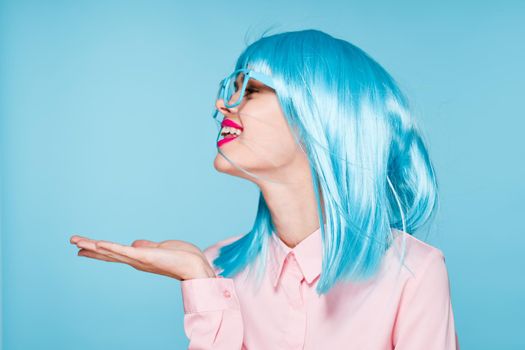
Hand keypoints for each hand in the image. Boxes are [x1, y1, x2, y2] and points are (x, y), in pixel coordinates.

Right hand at [69, 234, 216, 280]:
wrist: (195, 266)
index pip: (114, 252)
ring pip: (112, 251)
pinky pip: (125, 251)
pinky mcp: (145, 257)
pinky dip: (111, 247)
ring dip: (94, 246)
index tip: (82, 247)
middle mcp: (135, 261)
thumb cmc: (181, 258)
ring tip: (77, 241)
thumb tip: (135, 243)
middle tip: (71, 241)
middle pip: (108, 253)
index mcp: (138, 258)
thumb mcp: (161, 249)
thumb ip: (147, 246)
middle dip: (89, 248)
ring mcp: (139, 259)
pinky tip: (98, 243)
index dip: (98, 249)